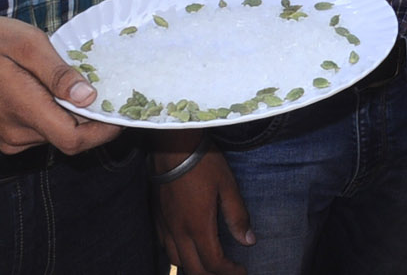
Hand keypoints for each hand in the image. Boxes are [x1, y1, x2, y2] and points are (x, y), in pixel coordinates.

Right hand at [0, 15, 122, 153]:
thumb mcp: (26, 44)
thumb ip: (57, 73)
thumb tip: (88, 96)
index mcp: (25, 110)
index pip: (74, 139)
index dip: (103, 131)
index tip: (122, 113)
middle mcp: (17, 133)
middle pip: (68, 138)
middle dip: (92, 121)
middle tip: (109, 93)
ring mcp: (9, 137)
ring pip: (54, 135)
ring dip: (73, 117)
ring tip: (82, 87)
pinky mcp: (4, 134)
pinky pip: (39, 132)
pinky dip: (54, 117)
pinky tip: (57, 93)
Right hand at [155, 135, 252, 274]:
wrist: (172, 145)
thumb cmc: (204, 163)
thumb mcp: (227, 186)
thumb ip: (237, 215)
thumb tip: (249, 241)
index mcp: (198, 226)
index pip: (213, 263)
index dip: (230, 272)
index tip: (242, 272)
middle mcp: (178, 231)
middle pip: (194, 269)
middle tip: (229, 272)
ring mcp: (165, 225)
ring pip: (177, 261)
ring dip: (195, 268)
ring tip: (210, 265)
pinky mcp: (157, 217)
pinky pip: (165, 247)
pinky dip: (179, 256)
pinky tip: (188, 249)